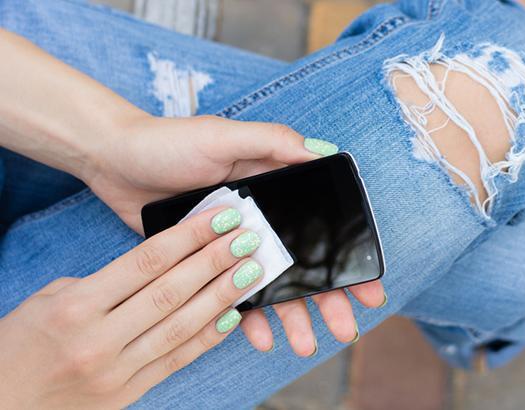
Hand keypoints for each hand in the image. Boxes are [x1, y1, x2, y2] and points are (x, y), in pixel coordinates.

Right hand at [0, 208, 271, 407]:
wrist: (2, 406)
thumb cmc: (21, 344)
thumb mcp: (48, 300)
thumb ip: (101, 284)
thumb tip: (154, 268)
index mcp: (76, 306)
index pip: (145, 262)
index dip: (189, 237)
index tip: (221, 218)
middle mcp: (99, 338)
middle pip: (171, 291)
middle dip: (214, 261)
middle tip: (248, 238)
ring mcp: (117, 369)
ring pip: (181, 326)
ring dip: (222, 296)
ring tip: (251, 271)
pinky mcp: (130, 392)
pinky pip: (177, 359)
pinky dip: (209, 336)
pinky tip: (234, 314)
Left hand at [81, 112, 384, 355]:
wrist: (113, 160)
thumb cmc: (168, 142)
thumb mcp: (223, 136)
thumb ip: (273, 143)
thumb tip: (325, 153)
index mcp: (275, 189)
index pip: (322, 226)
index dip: (346, 256)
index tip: (367, 285)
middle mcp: (261, 218)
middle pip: (304, 263)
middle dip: (328, 298)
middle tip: (345, 328)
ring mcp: (234, 242)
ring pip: (273, 285)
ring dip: (292, 317)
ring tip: (305, 345)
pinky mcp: (206, 261)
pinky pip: (232, 293)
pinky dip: (246, 316)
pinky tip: (257, 336)